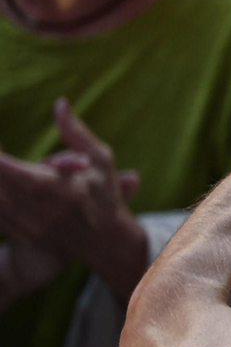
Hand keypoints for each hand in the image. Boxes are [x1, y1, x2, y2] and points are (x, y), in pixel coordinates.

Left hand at [0, 100, 145, 303]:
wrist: (104, 242)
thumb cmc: (104, 195)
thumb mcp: (100, 161)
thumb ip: (76, 133)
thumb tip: (60, 103)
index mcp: (58, 188)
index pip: (9, 169)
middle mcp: (39, 210)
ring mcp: (27, 226)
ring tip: (4, 166)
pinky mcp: (18, 235)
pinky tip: (4, 184)